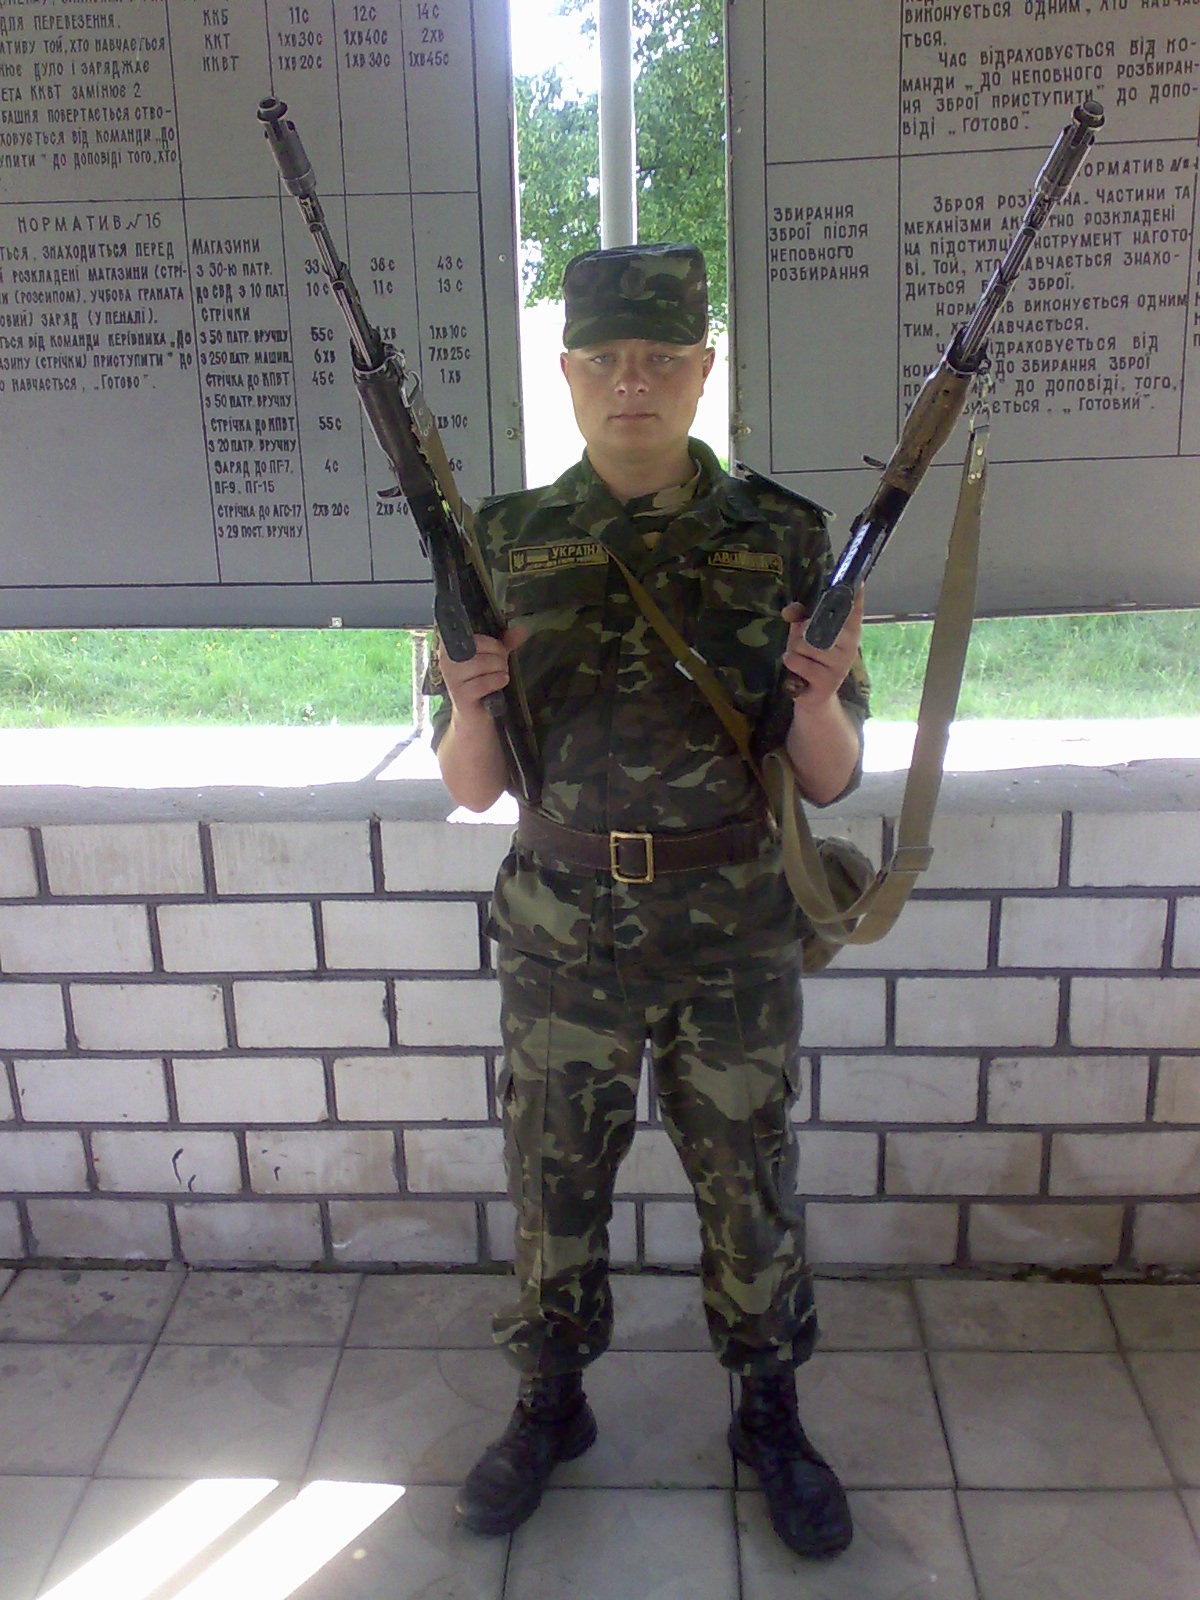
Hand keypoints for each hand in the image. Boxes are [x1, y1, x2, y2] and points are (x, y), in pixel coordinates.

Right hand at [437, 624, 527, 720]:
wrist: (474, 716)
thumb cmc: (482, 682)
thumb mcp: (494, 658)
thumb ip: (506, 642)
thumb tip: (521, 629)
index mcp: (450, 646)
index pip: (475, 636)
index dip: (493, 643)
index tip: (499, 653)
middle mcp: (446, 660)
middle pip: (478, 647)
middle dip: (498, 657)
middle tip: (501, 667)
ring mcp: (451, 678)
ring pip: (481, 664)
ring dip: (498, 669)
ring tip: (500, 676)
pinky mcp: (459, 695)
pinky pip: (482, 683)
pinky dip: (496, 681)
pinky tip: (500, 683)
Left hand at [780, 588, 864, 709]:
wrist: (814, 695)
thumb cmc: (811, 658)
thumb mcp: (804, 634)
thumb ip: (799, 617)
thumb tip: (789, 612)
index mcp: (848, 631)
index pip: (854, 610)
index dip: (856, 595)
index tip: (858, 580)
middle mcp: (849, 646)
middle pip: (819, 625)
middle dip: (802, 631)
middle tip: (803, 642)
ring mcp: (840, 665)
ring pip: (804, 644)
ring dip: (794, 649)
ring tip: (801, 658)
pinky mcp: (827, 682)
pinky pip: (798, 661)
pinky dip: (791, 662)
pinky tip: (797, 671)